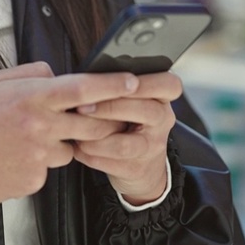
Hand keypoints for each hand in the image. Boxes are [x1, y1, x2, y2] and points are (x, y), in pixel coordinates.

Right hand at [0, 63, 141, 209]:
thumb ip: (31, 73)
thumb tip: (59, 74)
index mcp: (31, 97)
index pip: (83, 88)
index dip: (113, 84)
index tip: (134, 81)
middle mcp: (40, 126)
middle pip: (92, 124)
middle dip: (101, 122)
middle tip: (95, 119)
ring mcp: (39, 156)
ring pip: (71, 148)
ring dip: (62, 143)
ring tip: (26, 139)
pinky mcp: (35, 181)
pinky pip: (50, 169)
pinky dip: (40, 163)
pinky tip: (14, 159)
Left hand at [71, 71, 182, 203]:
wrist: (142, 165)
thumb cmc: (129, 123)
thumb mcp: (132, 101)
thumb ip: (117, 87)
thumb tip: (84, 75)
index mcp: (162, 99)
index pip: (169, 85)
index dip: (146, 83)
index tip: (119, 82)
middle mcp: (162, 122)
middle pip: (144, 110)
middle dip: (109, 107)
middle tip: (81, 105)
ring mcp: (151, 148)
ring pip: (124, 144)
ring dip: (95, 136)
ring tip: (76, 130)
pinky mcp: (136, 169)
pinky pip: (110, 162)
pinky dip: (89, 154)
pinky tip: (77, 146)